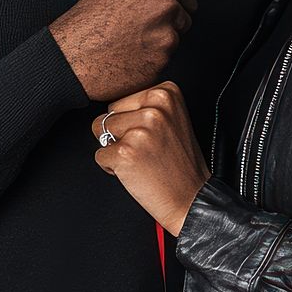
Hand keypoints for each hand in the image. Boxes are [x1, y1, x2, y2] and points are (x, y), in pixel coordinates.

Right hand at [49, 0, 196, 102]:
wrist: (76, 54)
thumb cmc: (91, 16)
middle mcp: (167, 0)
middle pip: (187, 2)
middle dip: (173, 8)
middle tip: (146, 17)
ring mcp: (168, 29)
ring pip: (180, 28)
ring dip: (165, 31)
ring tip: (135, 34)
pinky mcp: (165, 55)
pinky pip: (169, 51)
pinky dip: (156, 52)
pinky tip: (135, 50)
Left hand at [91, 81, 211, 235]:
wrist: (192, 198)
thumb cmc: (180, 163)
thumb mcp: (173, 118)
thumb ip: (146, 105)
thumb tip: (111, 107)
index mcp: (166, 93)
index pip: (121, 101)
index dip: (131, 122)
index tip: (152, 136)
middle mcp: (154, 107)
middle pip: (109, 114)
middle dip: (120, 134)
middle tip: (146, 150)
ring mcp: (140, 130)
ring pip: (100, 131)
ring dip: (114, 149)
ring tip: (140, 159)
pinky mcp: (126, 152)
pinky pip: (100, 155)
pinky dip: (111, 167)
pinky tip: (135, 172)